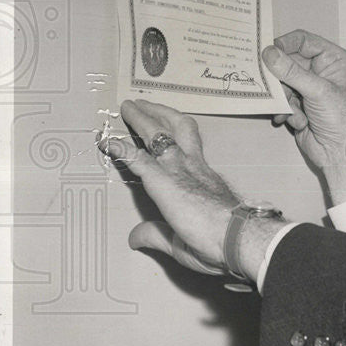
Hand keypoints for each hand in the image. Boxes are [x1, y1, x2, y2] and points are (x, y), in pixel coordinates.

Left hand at [100, 99, 238, 271]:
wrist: (239, 238)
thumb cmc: (225, 242)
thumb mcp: (185, 240)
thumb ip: (158, 235)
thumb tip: (135, 238)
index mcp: (206, 179)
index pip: (189, 150)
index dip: (175, 138)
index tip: (165, 133)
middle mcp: (194, 168)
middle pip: (177, 129)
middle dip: (160, 114)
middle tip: (144, 104)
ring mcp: (179, 171)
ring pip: (159, 134)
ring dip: (142, 118)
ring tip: (129, 107)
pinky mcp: (163, 181)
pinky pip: (137, 158)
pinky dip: (120, 148)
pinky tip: (106, 141)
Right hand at [263, 30, 345, 202]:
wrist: (340, 153)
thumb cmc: (342, 120)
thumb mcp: (318, 91)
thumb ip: (292, 72)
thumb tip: (269, 53)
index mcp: (333, 59)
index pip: (303, 40)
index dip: (284, 44)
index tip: (267, 51)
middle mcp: (321, 70)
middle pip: (288, 62)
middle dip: (281, 78)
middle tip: (272, 85)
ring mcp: (309, 87)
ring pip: (282, 82)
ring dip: (284, 98)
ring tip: (291, 110)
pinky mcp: (299, 103)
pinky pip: (282, 98)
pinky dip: (285, 110)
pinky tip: (295, 121)